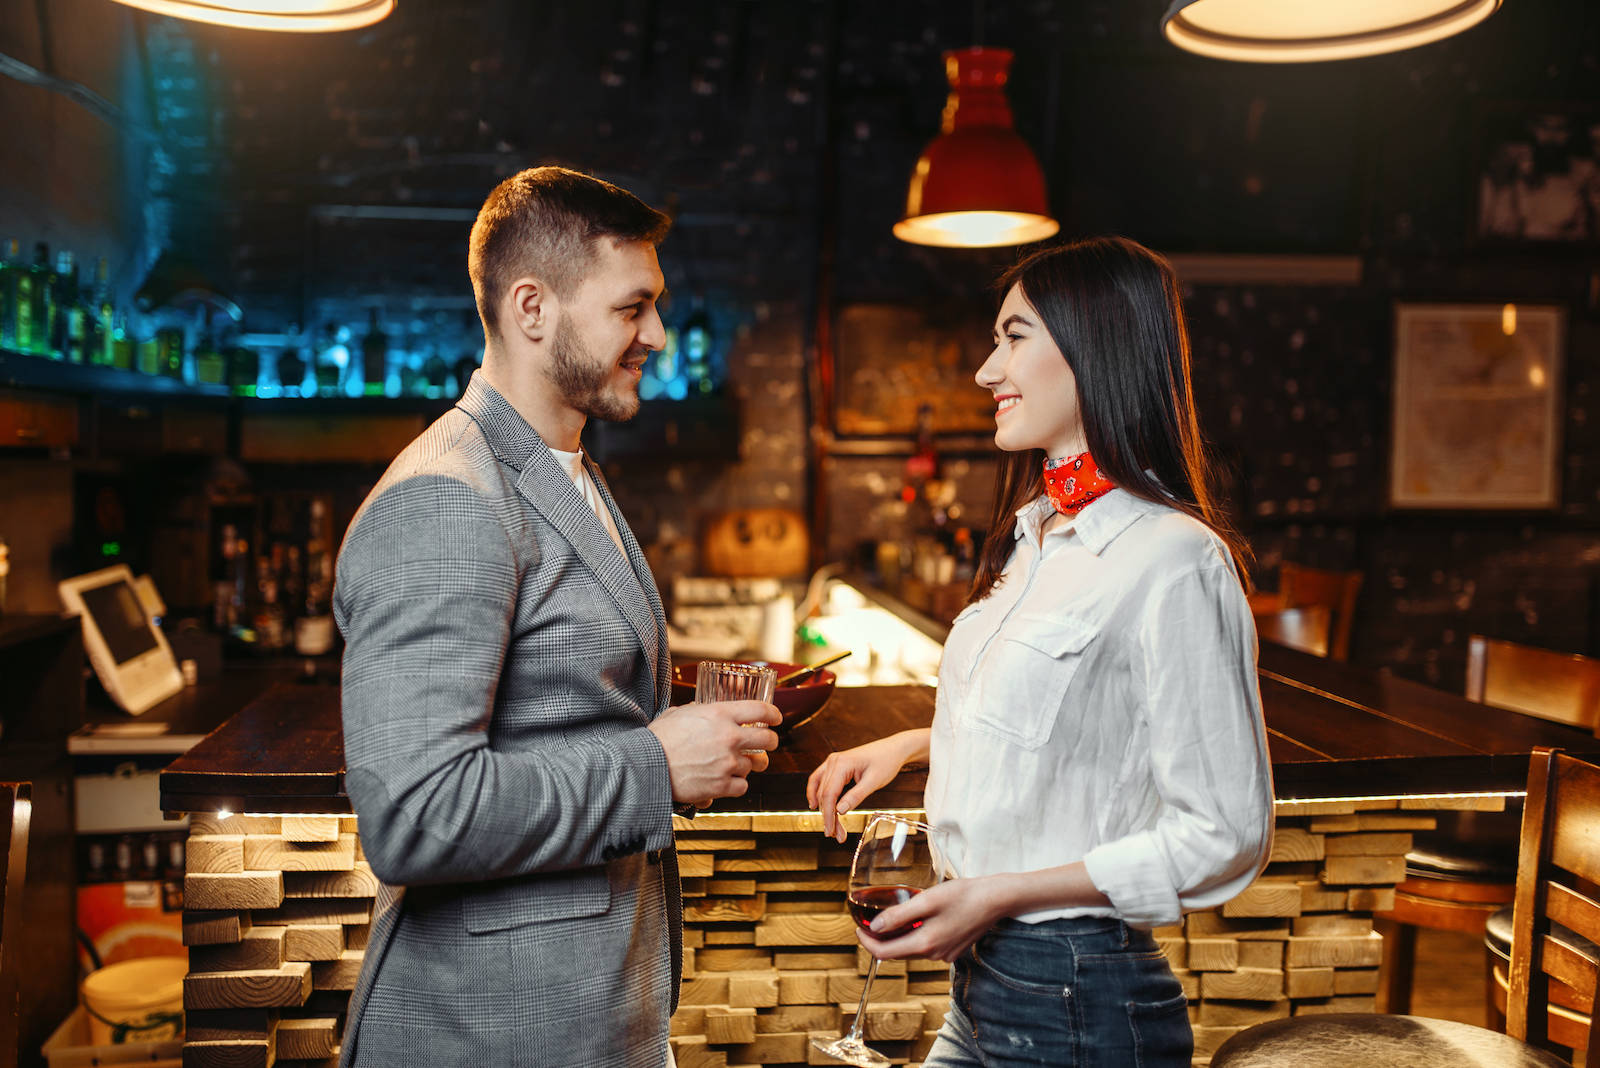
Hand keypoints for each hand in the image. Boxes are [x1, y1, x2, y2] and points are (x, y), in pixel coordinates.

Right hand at [649, 700, 780, 804]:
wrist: (647, 766)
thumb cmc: (658, 739)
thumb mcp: (678, 713)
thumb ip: (696, 710)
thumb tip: (700, 709)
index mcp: (720, 714)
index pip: (760, 710)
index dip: (773, 714)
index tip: (776, 718)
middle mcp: (729, 737)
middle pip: (768, 740)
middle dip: (771, 742)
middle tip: (767, 744)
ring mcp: (727, 763)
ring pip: (753, 766)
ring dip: (746, 766)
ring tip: (734, 765)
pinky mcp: (721, 786)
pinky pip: (742, 786)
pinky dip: (736, 785)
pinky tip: (725, 782)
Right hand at [807, 730, 926, 841]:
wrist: (893, 749)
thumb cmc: (886, 761)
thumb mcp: (874, 781)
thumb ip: (856, 796)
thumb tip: (839, 811)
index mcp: (842, 763)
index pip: (829, 794)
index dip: (828, 815)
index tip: (831, 831)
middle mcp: (834, 761)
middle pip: (824, 795)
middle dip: (828, 817)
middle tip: (837, 835)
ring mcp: (833, 762)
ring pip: (821, 790)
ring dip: (824, 809)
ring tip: (832, 826)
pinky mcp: (836, 765)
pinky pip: (820, 780)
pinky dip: (817, 793)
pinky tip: (815, 805)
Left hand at [857, 877, 1002, 963]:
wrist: (995, 899)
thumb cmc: (963, 895)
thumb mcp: (927, 901)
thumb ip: (900, 915)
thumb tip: (875, 927)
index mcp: (925, 944)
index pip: (885, 953)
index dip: (867, 942)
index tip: (858, 927)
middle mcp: (934, 955)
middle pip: (897, 953)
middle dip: (880, 940)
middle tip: (869, 922)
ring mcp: (945, 954)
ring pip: (912, 949)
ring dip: (898, 937)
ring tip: (890, 918)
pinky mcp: (953, 949)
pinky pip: (927, 946)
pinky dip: (915, 936)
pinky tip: (917, 920)